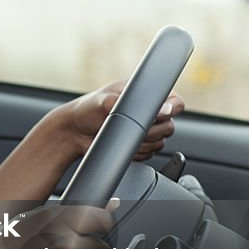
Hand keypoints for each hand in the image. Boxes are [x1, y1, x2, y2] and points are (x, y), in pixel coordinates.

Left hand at [58, 80, 184, 160]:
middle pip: (170, 126)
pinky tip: (121, 145)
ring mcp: (145, 131)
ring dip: (142, 143)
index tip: (158, 116)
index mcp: (145, 94)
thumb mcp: (106, 101)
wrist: (73, 133)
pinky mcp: (139, 147)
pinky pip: (150, 154)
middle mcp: (148, 112)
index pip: (176, 101)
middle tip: (129, 127)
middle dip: (150, 131)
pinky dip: (137, 153)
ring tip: (120, 134)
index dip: (172, 110)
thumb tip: (163, 109)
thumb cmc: (86, 110)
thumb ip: (133, 103)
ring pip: (160, 143)